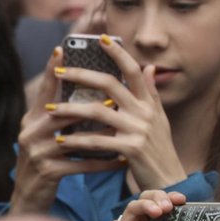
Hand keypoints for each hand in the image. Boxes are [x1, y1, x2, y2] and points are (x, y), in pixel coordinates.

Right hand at [8, 47, 125, 214]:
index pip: (44, 90)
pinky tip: (120, 161)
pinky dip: (102, 163)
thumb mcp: (46, 137)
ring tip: (123, 127)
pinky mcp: (47, 172)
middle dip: (89, 103)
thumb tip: (82, 94)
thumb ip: (59, 115)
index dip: (51, 68)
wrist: (29, 200)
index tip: (62, 48)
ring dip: (101, 133)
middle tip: (115, 94)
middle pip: (61, 110)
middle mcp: (30, 132)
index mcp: (32, 119)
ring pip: (74, 137)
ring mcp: (37, 152)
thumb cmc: (45, 164)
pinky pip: (80, 164)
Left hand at [47, 35, 187, 189]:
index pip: (133, 70)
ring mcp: (138, 130)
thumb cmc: (159, 150)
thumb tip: (150, 67)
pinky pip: (98, 141)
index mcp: (149, 102)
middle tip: (60, 71)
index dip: (118, 52)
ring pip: (98, 111)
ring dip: (71, 109)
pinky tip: (62, 141)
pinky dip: (78, 140)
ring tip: (50, 109)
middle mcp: (144, 112)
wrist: (169, 181)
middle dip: (82, 75)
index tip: (101, 39)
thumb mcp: (159, 119)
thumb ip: (152, 93)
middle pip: (109, 84)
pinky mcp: (130, 149)